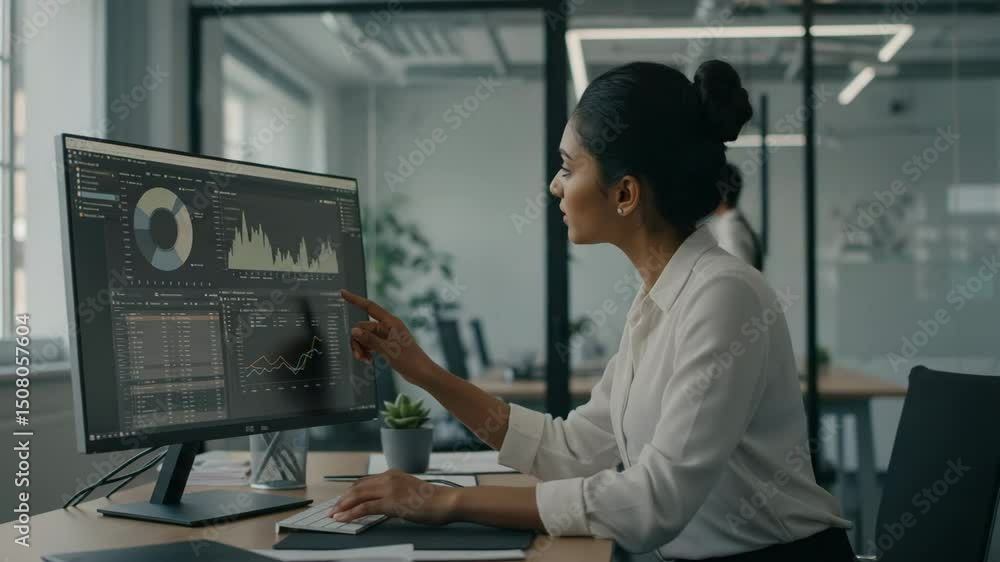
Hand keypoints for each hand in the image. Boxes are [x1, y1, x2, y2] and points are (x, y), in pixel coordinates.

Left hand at [327, 469, 458, 524]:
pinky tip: (343, 518)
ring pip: (358, 496)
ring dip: (343, 506)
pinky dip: (351, 513)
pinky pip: (364, 507)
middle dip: (343, 499)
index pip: (365, 482)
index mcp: (393, 474)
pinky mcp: (390, 502)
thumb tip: (384, 505)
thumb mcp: (410, 492)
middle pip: (358, 488)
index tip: (342, 500)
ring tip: (333, 514)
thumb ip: (396, 494)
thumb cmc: (433, 500)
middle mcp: (388, 478)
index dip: (351, 492)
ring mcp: (388, 489)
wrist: (445, 501)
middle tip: (333, 508)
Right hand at [341, 289, 436, 383]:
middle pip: (363, 327)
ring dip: (361, 348)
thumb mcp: (387, 350)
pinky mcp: (386, 345)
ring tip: (364, 360)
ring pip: (365, 337)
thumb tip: (354, 330)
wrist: (421, 373)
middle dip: (358, 341)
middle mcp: (388, 327)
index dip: (355, 299)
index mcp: (390, 322)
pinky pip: (370, 344)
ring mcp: (387, 336)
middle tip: (359, 356)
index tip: (343, 293)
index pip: (369, 307)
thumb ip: (370, 339)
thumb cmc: (409, 360)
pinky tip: (368, 360)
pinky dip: (367, 351)